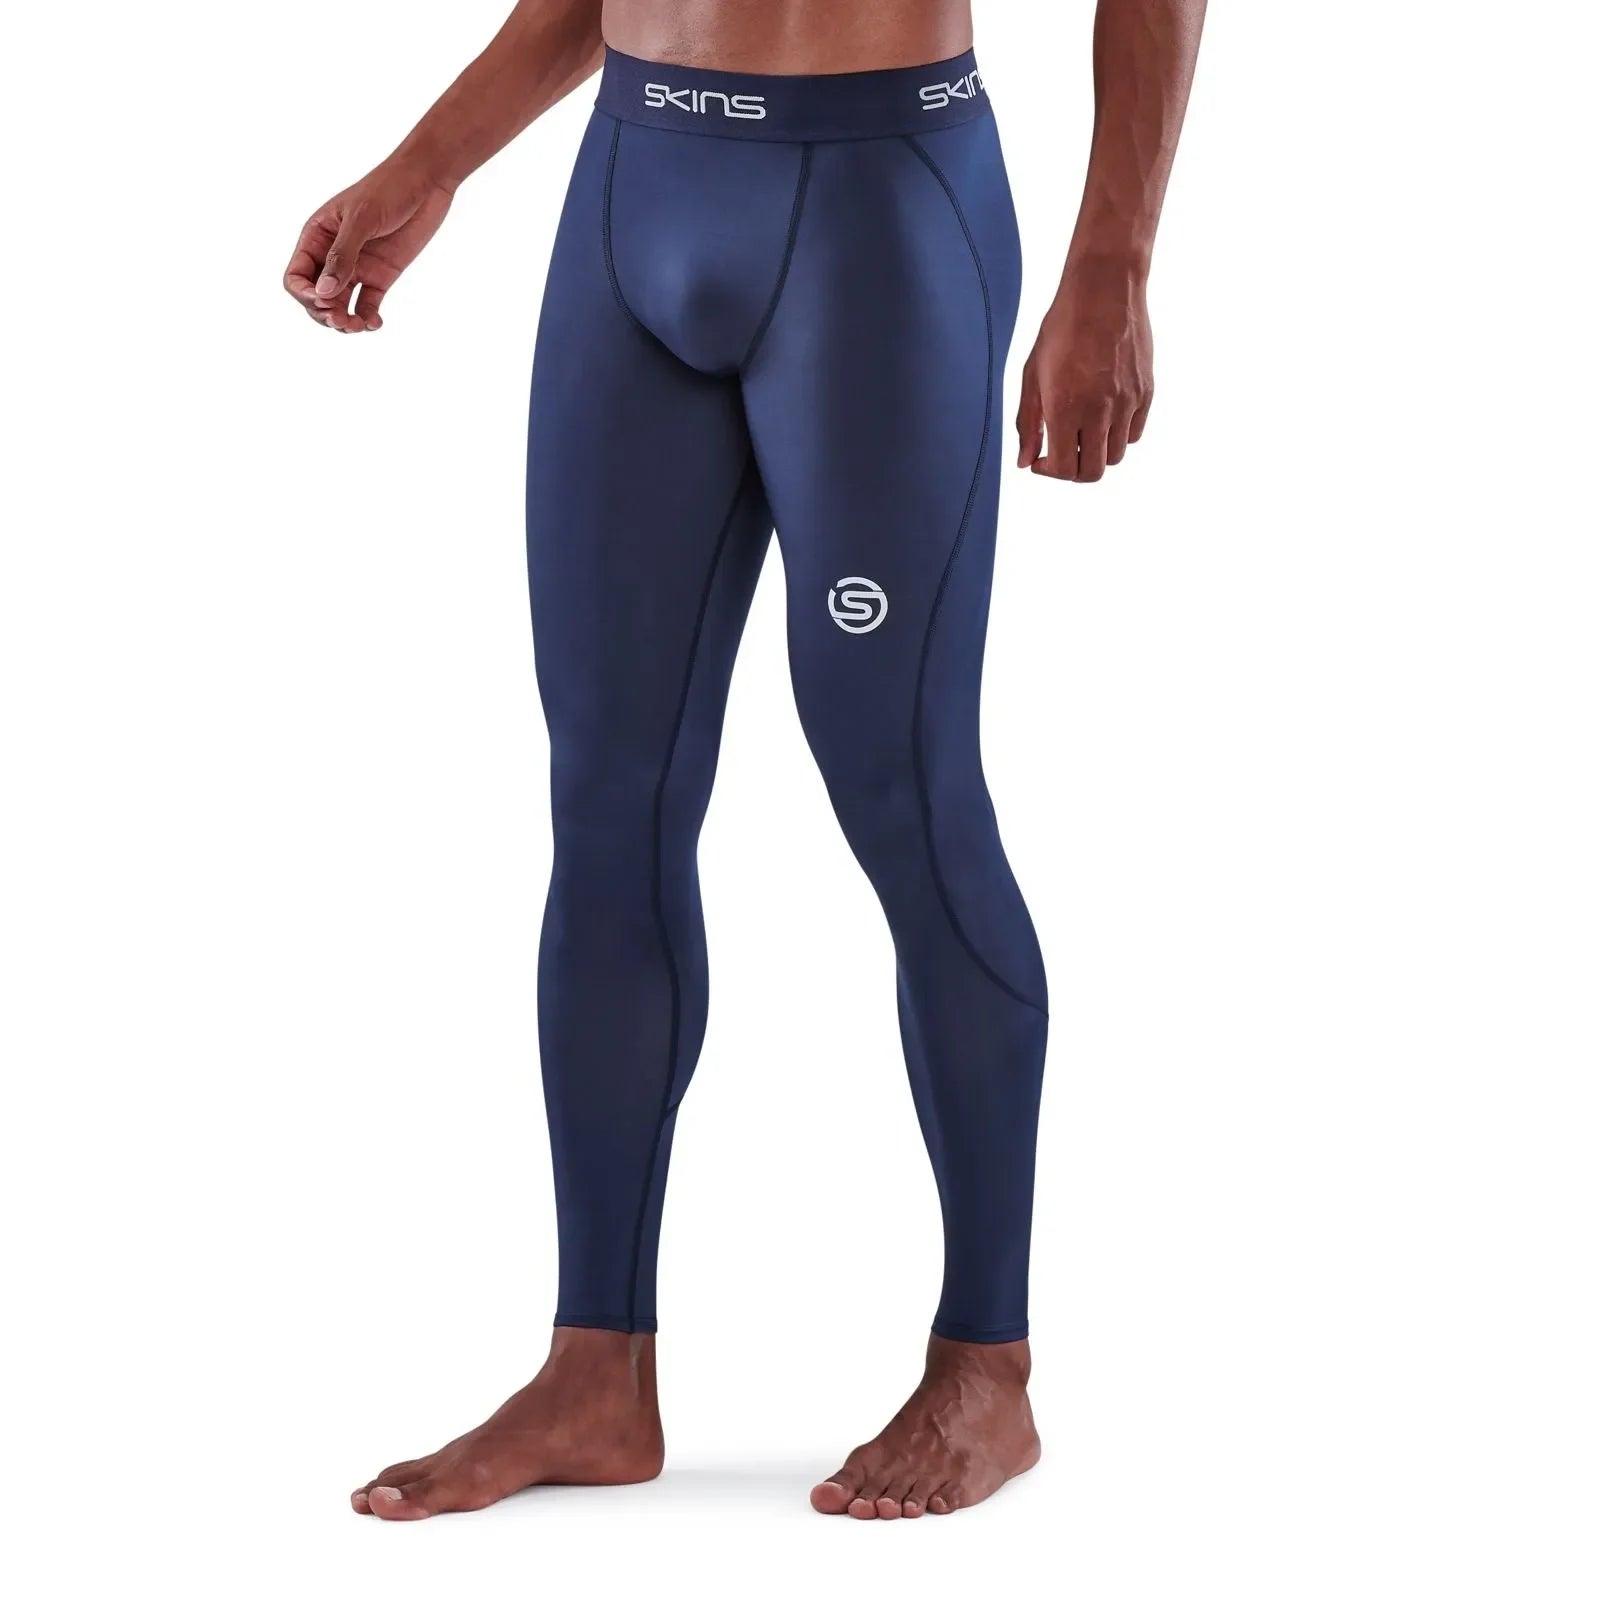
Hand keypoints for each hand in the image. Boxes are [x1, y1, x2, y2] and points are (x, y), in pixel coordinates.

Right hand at [284, 160, 453, 332]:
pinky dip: (368, 318)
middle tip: (342, 321)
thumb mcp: (362, 219)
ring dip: (345, 322)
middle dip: (324, 314)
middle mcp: (333, 255)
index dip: (305, 295)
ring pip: (340, 305)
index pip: (296, 276)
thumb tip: (323, 293)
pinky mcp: (381, 275)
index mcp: (317, 236)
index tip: (324, 302)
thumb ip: (342, 255)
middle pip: (316, 297)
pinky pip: (367, 304)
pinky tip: (375, 323)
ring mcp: (357, 267)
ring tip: (358, 326)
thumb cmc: (389, 189)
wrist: (426, 182)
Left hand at [1016, 257, 1154, 481]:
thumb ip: (1028, 422)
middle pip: (1092, 472)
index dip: (1049, 472)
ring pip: (1115, 456)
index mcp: (1065, 406)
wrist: (1105, 289)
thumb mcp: (1032, 373)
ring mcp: (1127, 402)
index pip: (1064, 469)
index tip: (1041, 459)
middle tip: (1062, 452)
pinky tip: (1104, 415)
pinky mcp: (1146, 392)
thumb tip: (1025, 462)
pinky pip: (1135, 433)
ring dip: (1096, 452)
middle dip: (1073, 471)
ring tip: (1082, 429)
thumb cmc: (1062, 327)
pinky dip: (1119, 435)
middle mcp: (1099, 410)